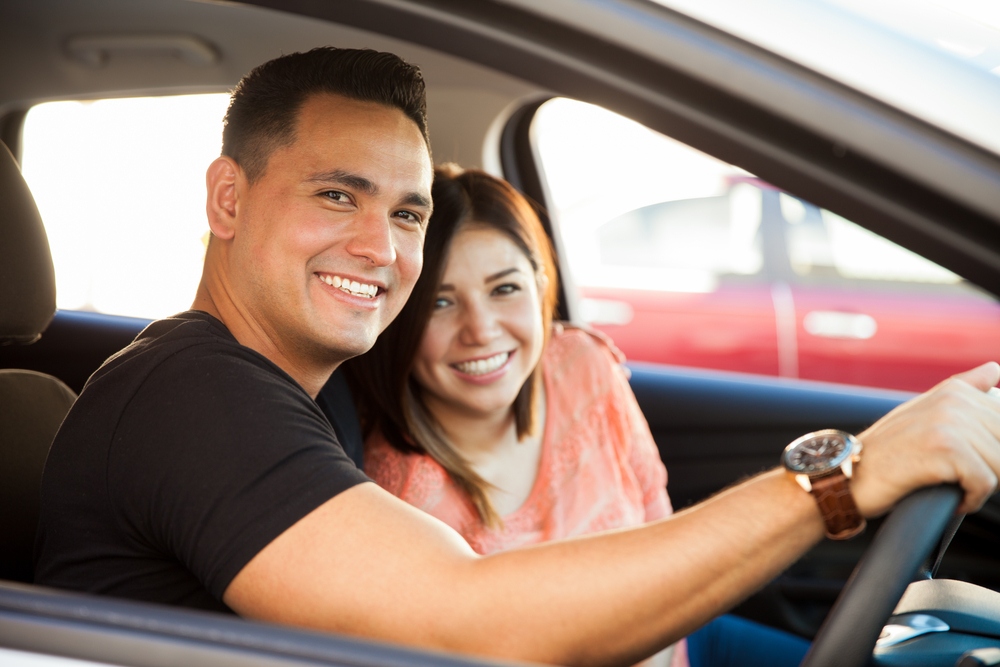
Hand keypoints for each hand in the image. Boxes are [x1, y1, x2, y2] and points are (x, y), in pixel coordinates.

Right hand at [852, 361, 999, 516]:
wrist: (846, 475)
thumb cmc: (886, 452)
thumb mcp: (922, 412)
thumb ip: (963, 389)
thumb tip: (995, 370)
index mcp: (954, 391)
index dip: (993, 452)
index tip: (969, 463)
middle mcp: (953, 400)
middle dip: (990, 468)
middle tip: (958, 478)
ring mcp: (948, 422)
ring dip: (980, 486)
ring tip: (951, 487)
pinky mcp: (944, 449)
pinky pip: (985, 482)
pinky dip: (972, 499)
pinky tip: (954, 499)